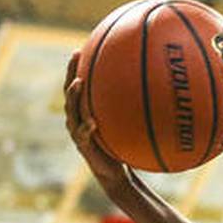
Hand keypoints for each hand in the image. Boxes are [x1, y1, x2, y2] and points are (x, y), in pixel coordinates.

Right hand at [64, 51, 130, 190]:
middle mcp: (77, 118)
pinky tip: (93, 122)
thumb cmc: (122, 146)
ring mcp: (78, 132)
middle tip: (75, 57)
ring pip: (71, 111)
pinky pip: (83, 135)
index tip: (79, 49)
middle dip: (70, 73)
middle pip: (69, 92)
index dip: (75, 68)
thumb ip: (131, 109)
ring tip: (78, 83)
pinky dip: (86, 128)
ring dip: (74, 96)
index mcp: (84, 111)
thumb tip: (153, 89)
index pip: (77, 84)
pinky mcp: (84, 147)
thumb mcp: (126, 125)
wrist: (115, 173)